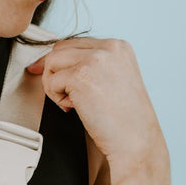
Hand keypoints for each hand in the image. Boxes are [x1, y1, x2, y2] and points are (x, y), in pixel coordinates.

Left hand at [26, 37, 165, 172]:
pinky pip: (51, 81)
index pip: (76, 44)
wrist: (134, 140)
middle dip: (55, 73)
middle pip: (60, 49)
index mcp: (119, 47)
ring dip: (54, 85)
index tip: (54, 79)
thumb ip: (91, 68)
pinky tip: (74, 108)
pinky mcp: (80, 75)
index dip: (61, 63)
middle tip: (64, 97)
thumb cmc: (124, 121)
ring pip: (52, 61)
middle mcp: (109, 47)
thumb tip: (56, 63)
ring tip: (71, 103)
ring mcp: (95, 59)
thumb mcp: (112, 82)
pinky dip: (56, 98)